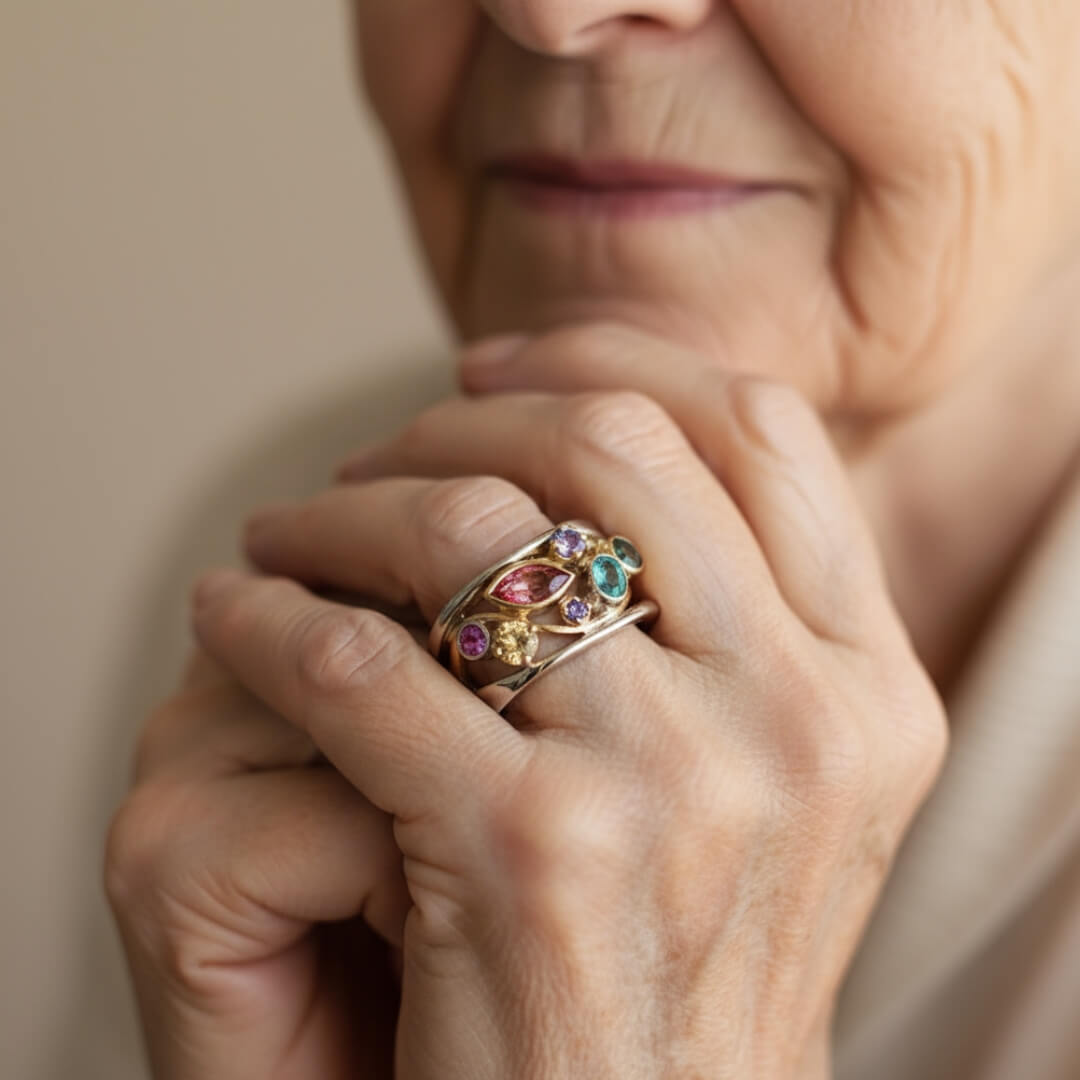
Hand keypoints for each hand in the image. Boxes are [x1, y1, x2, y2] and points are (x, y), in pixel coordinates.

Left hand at [121, 320, 947, 1078]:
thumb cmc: (682, 957)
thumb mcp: (771, 784)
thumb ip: (729, 621)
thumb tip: (591, 438)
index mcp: (867, 688)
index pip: (758, 428)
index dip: (608, 363)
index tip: (490, 375)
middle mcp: (801, 721)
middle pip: (611, 449)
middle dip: (459, 423)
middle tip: (372, 461)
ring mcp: (676, 784)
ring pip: (470, 530)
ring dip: (345, 509)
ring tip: (289, 534)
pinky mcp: (530, 854)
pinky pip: (358, 665)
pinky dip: (270, 620)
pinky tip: (234, 617)